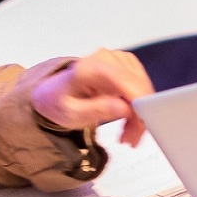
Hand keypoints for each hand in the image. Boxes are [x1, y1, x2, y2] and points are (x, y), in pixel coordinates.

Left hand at [31, 49, 153, 145]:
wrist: (53, 92)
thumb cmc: (59, 102)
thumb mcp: (71, 114)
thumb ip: (96, 110)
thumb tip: (123, 107)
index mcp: (89, 67)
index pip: (124, 81)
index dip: (138, 103)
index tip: (140, 126)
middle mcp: (106, 58)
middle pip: (137, 85)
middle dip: (139, 115)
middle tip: (130, 139)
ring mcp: (118, 58)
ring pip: (143, 86)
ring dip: (139, 113)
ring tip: (127, 132)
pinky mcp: (126, 64)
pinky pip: (142, 85)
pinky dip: (139, 105)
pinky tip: (129, 118)